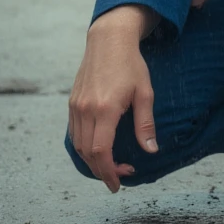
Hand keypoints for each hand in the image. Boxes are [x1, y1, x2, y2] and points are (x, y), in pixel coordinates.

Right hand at [68, 5, 159, 192]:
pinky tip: (98, 148)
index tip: (118, 184)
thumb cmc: (131, 64)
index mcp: (105, 109)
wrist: (109, 39)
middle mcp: (86, 109)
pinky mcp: (72, 102)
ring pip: (78, 145)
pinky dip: (83, 146)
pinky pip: (74, 132)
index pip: (100, 152)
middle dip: (102, 170)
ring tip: (111, 164)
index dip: (108, 172)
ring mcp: (76, 106)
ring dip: (92, 160)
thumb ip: (145, 124)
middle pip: (87, 153)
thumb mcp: (145, 92)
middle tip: (120, 176)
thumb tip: (150, 151)